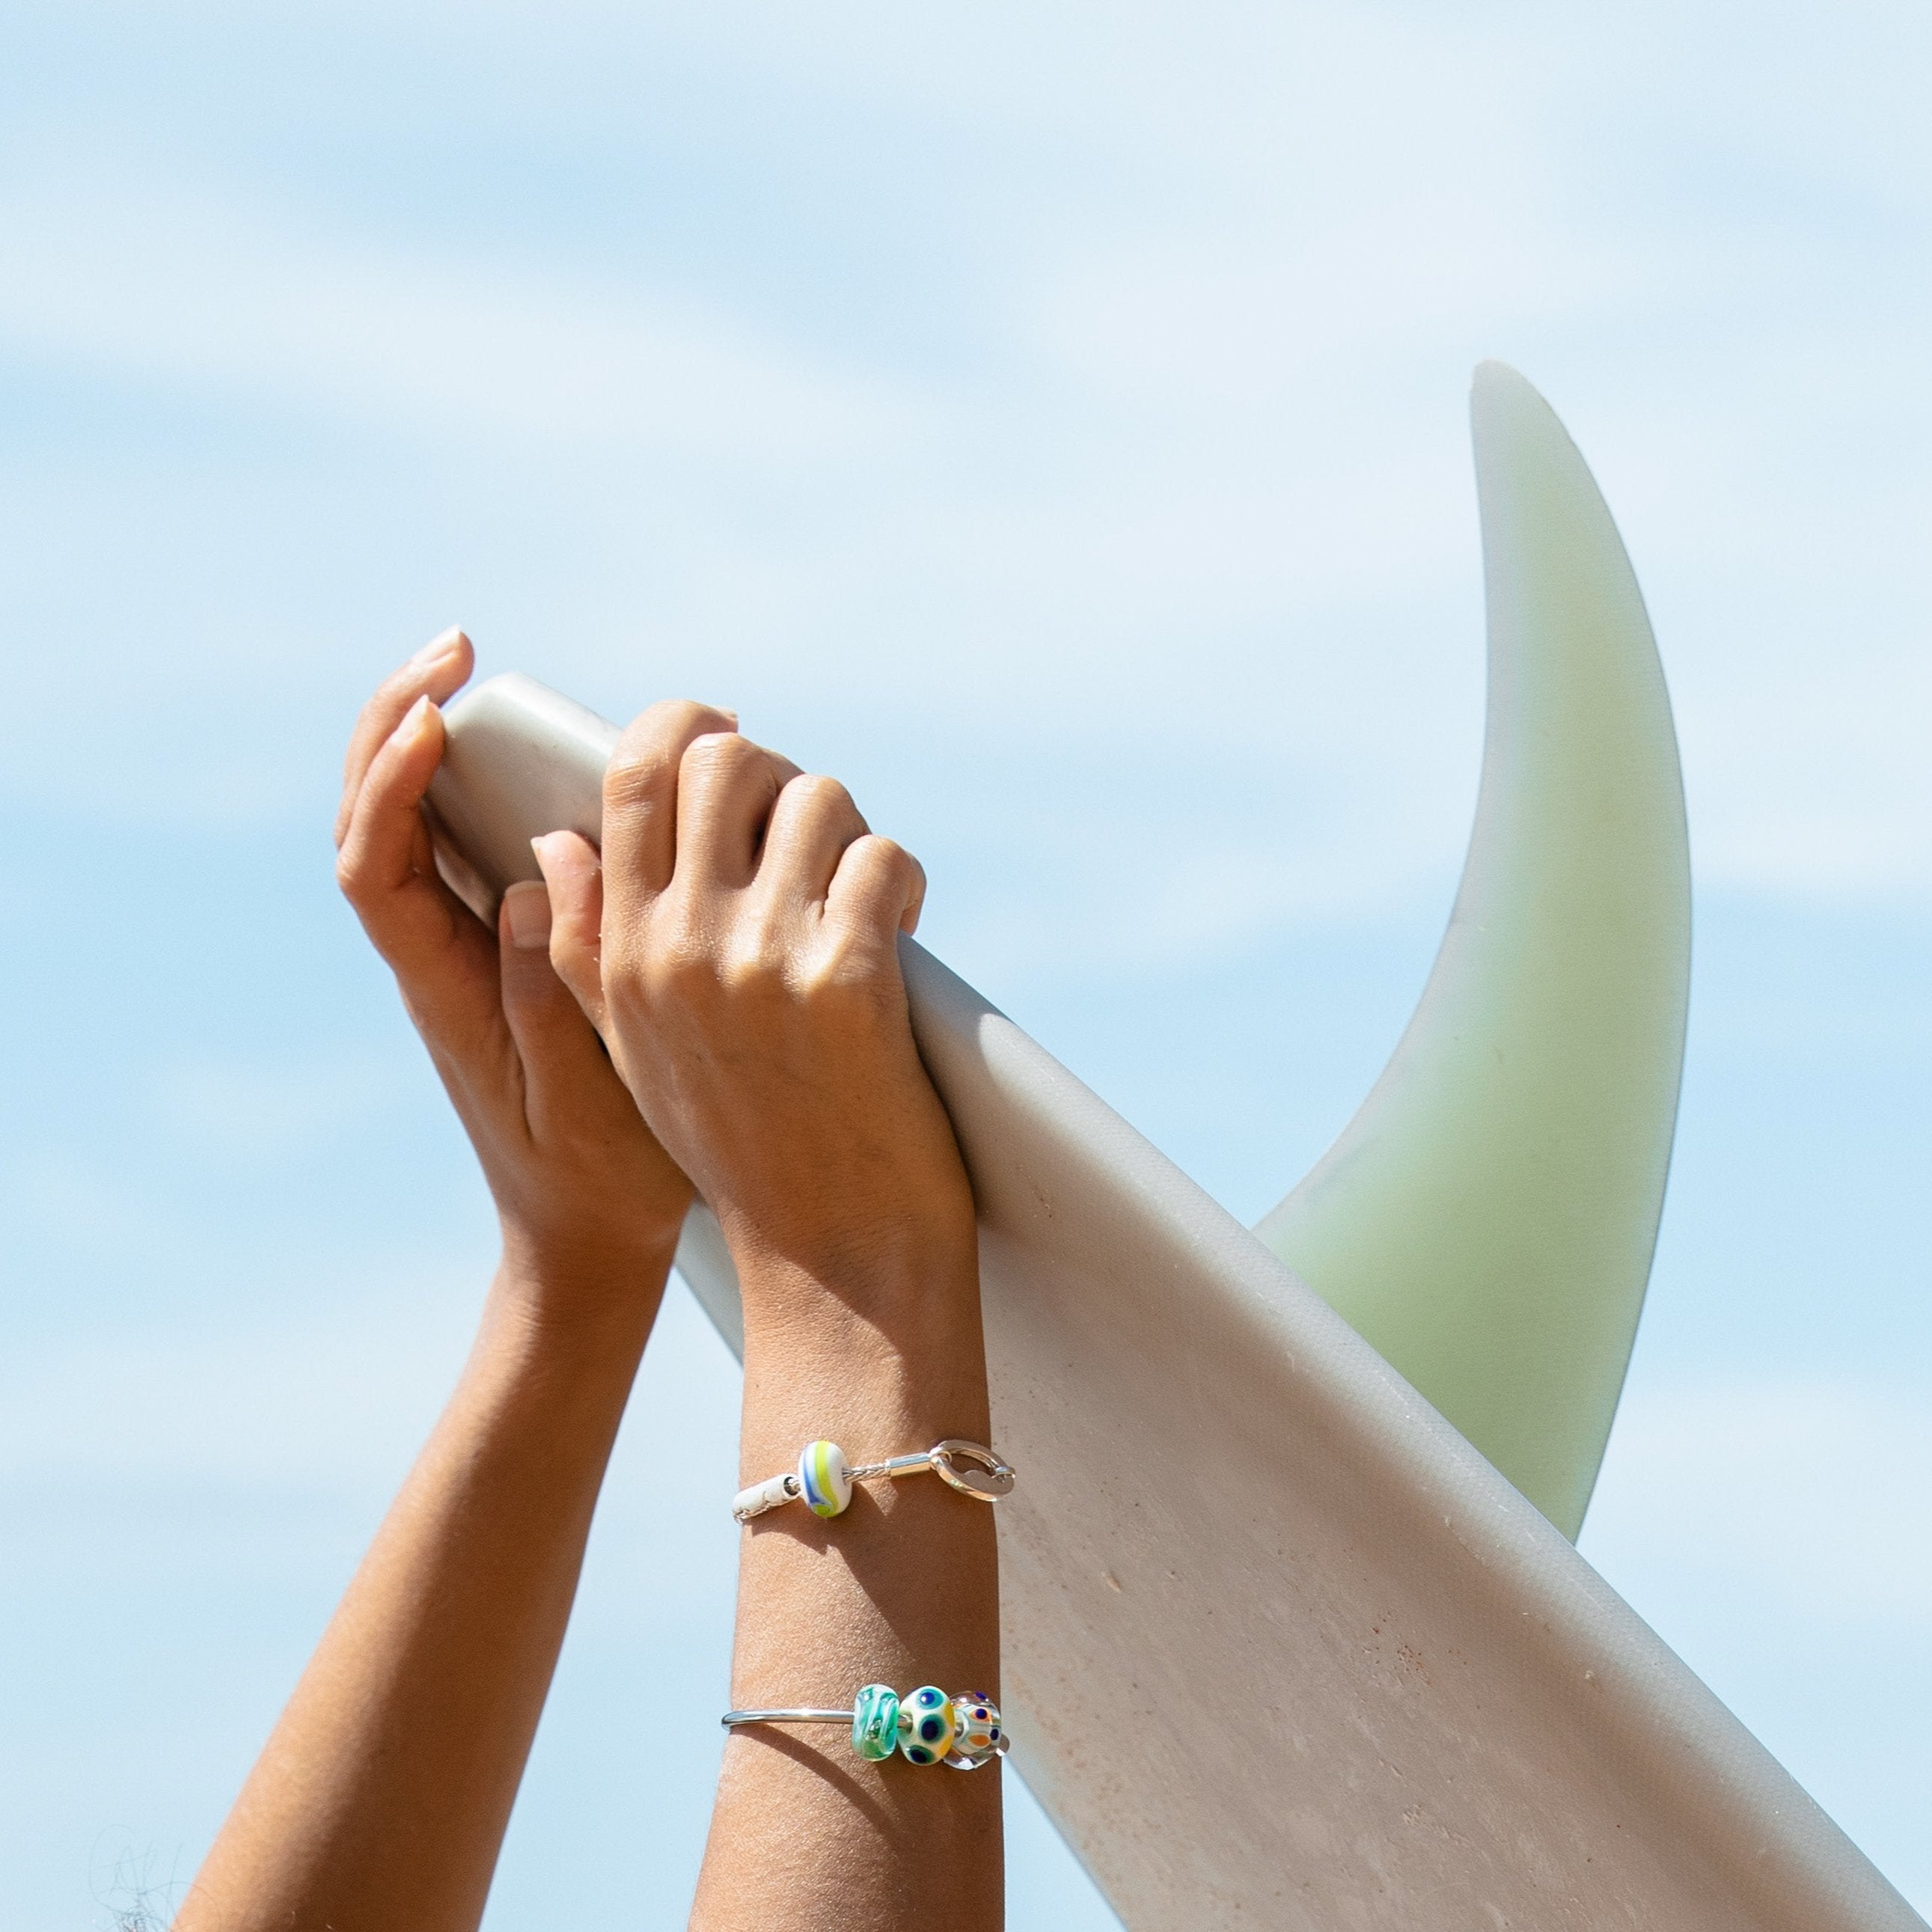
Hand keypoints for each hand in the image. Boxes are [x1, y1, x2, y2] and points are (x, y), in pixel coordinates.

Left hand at [334, 632, 693, 1319]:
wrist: (588, 1238)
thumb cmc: (595, 1182)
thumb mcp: (583, 1103)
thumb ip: (549, 994)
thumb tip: (528, 876)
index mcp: (440, 992)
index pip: (374, 867)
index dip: (387, 783)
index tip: (436, 719)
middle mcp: (438, 957)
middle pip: (372, 820)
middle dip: (395, 721)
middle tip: (457, 648)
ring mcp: (467, 948)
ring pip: (415, 823)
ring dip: (430, 736)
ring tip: (476, 668)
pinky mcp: (506, 948)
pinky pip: (473, 846)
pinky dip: (488, 782)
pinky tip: (539, 748)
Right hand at [533, 702, 974, 1328]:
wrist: (835, 1262)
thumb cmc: (746, 1150)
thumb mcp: (638, 1053)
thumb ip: (589, 947)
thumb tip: (556, 838)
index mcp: (622, 955)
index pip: (634, 775)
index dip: (686, 726)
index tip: (733, 736)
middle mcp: (679, 948)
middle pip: (728, 760)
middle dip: (783, 777)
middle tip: (815, 833)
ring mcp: (762, 964)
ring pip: (820, 799)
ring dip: (854, 835)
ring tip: (861, 897)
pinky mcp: (848, 983)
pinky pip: (883, 859)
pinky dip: (904, 883)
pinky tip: (902, 933)